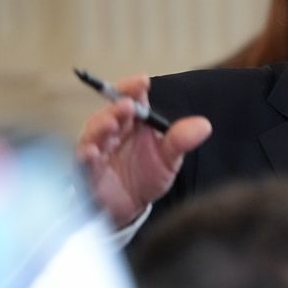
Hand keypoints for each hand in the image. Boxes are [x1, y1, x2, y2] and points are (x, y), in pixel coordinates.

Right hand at [76, 74, 211, 225]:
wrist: (131, 206)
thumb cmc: (147, 175)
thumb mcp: (168, 158)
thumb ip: (181, 140)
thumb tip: (204, 125)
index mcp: (133, 122)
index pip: (132, 98)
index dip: (133, 88)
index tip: (142, 81)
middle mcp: (113, 131)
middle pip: (111, 113)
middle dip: (117, 108)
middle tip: (127, 105)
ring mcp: (97, 149)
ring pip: (94, 133)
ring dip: (101, 127)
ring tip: (111, 124)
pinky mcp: (86, 171)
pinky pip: (82, 161)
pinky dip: (86, 156)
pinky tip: (92, 152)